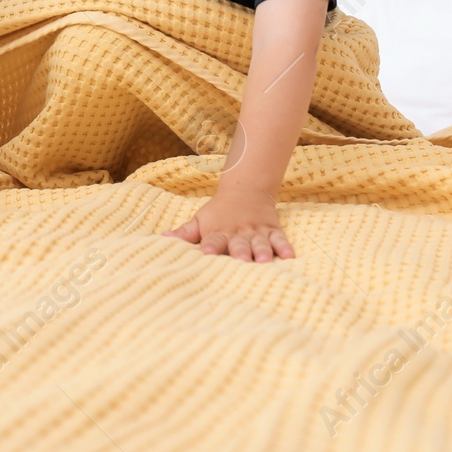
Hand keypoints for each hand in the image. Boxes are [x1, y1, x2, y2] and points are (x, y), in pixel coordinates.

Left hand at [163, 188, 293, 261]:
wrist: (245, 190)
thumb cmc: (218, 211)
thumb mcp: (200, 220)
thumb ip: (185, 233)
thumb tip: (161, 237)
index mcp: (219, 232)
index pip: (213, 240)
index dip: (209, 245)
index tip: (205, 252)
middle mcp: (238, 233)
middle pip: (239, 244)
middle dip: (240, 252)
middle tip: (241, 261)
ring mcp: (256, 232)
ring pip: (261, 242)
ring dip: (263, 251)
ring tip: (265, 261)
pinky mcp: (272, 230)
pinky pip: (280, 239)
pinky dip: (285, 247)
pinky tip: (290, 256)